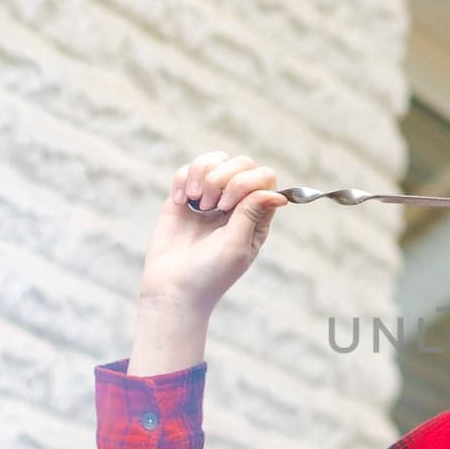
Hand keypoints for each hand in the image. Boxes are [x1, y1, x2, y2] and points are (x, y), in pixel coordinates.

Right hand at [137, 150, 289, 313]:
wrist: (171, 287)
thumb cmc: (210, 273)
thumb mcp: (236, 246)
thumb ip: (252, 214)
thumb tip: (278, 193)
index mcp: (256, 216)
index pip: (264, 178)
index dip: (247, 182)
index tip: (228, 206)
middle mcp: (236, 204)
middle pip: (242, 164)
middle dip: (224, 178)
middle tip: (210, 207)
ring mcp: (210, 198)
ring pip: (215, 160)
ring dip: (203, 175)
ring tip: (195, 202)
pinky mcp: (184, 197)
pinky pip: (188, 169)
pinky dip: (184, 179)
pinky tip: (180, 201)